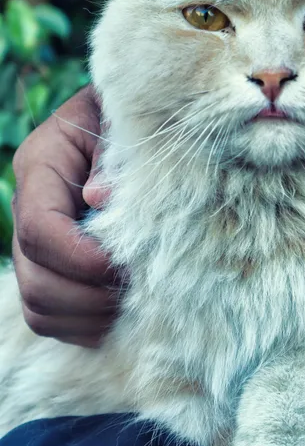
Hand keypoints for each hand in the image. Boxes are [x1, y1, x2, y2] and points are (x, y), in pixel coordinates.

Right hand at [12, 86, 118, 346]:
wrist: (130, 123)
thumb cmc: (132, 118)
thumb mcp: (124, 121)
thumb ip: (113, 155)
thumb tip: (100, 199)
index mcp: (42, 164)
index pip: (38, 226)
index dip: (77, 257)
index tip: (119, 266)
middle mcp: (30, 206)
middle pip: (34, 276)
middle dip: (86, 295)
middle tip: (134, 290)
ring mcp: (37, 242)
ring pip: (39, 304)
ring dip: (87, 316)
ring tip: (130, 303)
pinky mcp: (53, 266)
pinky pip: (51, 316)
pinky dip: (85, 327)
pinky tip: (120, 313)